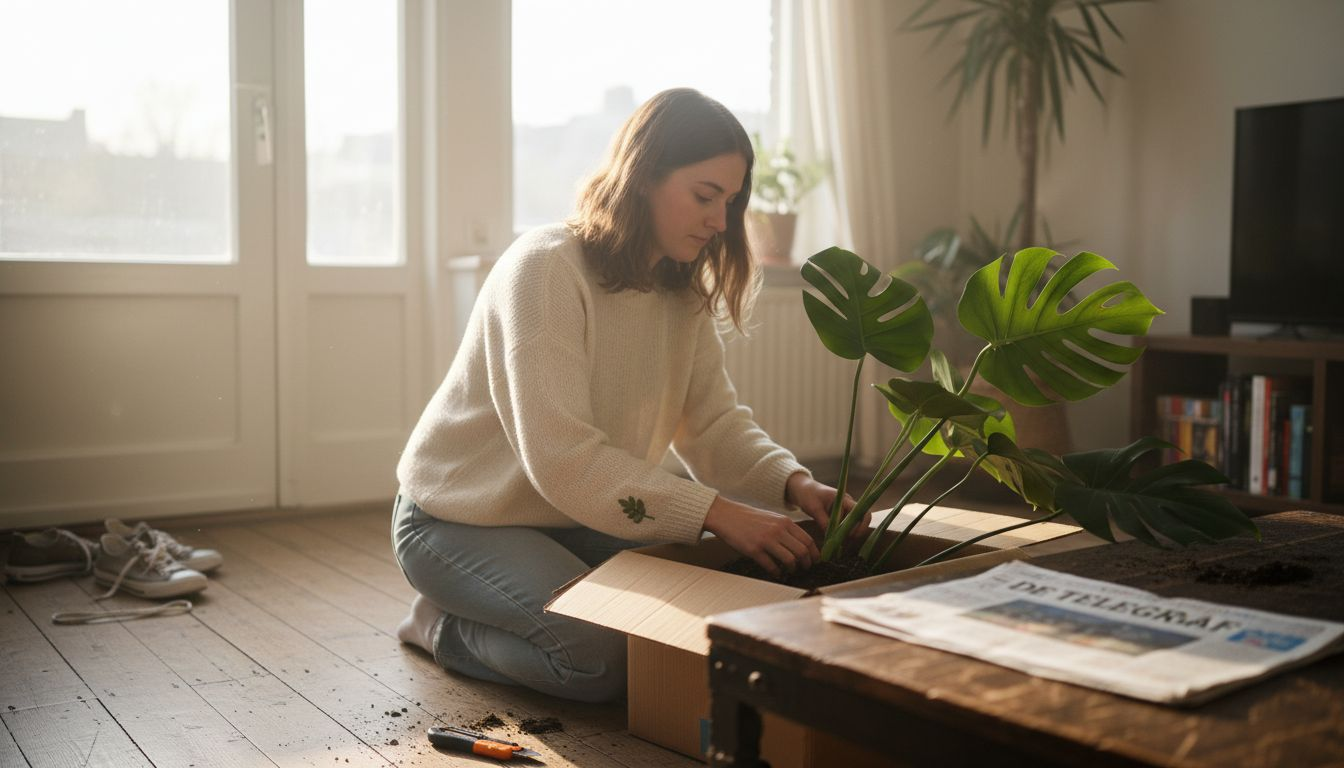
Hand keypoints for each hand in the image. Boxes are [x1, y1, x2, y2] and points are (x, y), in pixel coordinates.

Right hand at [702, 496, 819, 576]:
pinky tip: (775, 573)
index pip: (807, 540)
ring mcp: (766, 540)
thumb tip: (800, 546)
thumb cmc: (749, 518)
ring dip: (792, 569)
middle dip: (806, 564)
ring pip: (790, 560)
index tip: (814, 561)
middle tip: (804, 569)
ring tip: (790, 571)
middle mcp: (778, 530)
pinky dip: (776, 572)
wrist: (726, 515)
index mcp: (784, 522)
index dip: (814, 554)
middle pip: (802, 552)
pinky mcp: (754, 550)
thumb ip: (786, 529)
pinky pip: (771, 566)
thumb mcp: (772, 518)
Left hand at [785, 471, 865, 538]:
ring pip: (852, 525)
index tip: (852, 536)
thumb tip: (832, 538)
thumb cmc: (807, 494)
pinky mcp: (838, 515)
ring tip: (837, 543)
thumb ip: (824, 522)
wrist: (800, 488)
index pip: (862, 512)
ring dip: (847, 534)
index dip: (861, 525)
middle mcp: (847, 504)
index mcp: (845, 499)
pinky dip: (841, 533)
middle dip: (855, 532)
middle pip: (860, 520)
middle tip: (844, 542)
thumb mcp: (814, 508)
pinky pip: (844, 526)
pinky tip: (833, 540)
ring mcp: (843, 510)